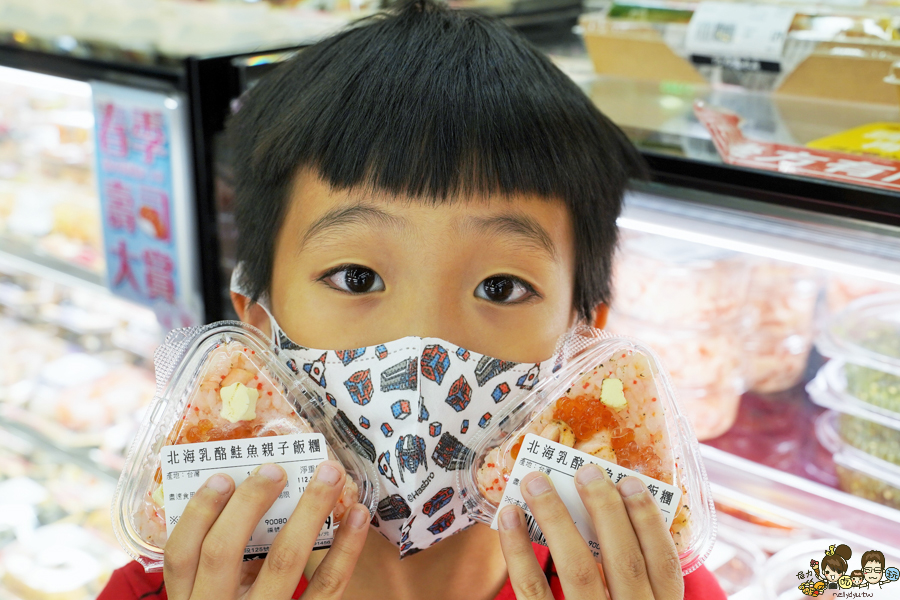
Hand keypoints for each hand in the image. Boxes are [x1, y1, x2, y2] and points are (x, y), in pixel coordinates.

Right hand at [164, 460, 369, 599]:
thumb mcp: (215, 598)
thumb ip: (224, 565)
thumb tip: (254, 496)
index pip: (180, 554)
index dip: (199, 512)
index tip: (222, 476)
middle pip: (223, 551)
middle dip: (248, 503)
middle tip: (276, 469)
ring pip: (283, 560)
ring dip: (309, 510)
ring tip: (329, 475)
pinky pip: (329, 586)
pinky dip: (346, 547)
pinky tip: (358, 515)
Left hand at [497, 464, 682, 599]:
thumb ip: (634, 580)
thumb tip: (611, 510)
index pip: (664, 567)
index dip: (649, 522)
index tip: (631, 482)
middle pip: (625, 563)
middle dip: (604, 511)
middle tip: (582, 469)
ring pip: (578, 571)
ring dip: (555, 519)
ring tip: (536, 482)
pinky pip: (532, 591)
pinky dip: (518, 551)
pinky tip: (508, 517)